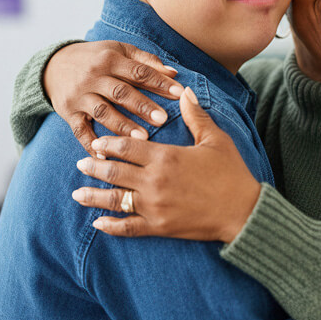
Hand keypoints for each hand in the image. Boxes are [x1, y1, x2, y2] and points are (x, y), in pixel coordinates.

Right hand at [45, 41, 183, 155]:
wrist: (53, 66)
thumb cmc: (96, 58)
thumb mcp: (119, 51)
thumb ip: (146, 61)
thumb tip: (174, 72)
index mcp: (109, 59)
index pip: (138, 72)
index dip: (159, 82)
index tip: (180, 93)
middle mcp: (93, 77)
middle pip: (121, 93)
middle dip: (142, 106)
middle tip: (163, 119)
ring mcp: (79, 96)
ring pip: (103, 112)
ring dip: (123, 126)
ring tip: (143, 138)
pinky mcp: (68, 113)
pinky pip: (80, 131)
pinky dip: (91, 144)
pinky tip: (105, 156)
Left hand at [71, 87, 261, 242]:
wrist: (243, 210)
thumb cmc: (232, 172)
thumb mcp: (216, 140)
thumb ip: (196, 116)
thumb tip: (185, 92)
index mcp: (166, 157)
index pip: (127, 147)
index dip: (109, 144)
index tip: (98, 142)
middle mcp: (154, 181)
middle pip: (113, 172)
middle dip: (94, 167)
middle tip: (80, 164)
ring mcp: (154, 206)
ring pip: (114, 200)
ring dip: (92, 196)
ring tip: (77, 194)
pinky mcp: (159, 226)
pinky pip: (127, 227)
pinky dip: (110, 225)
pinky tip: (98, 223)